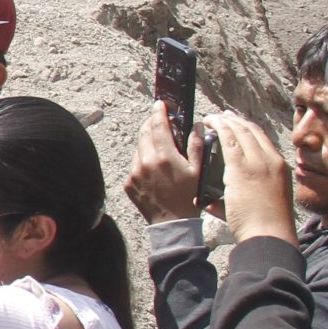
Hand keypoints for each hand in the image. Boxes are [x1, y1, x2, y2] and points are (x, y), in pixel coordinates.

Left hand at [125, 103, 204, 222]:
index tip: (160, 104)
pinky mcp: (128, 183)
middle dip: (151, 123)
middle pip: (145, 134)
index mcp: (164, 157)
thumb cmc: (189, 199)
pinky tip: (154, 166)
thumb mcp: (199, 171)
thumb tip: (196, 126)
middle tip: (159, 119)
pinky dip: (143, 160)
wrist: (172, 224)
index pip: (158, 126)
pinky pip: (134, 164)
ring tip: (160, 145)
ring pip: (139, 148)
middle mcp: (146, 162)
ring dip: (147, 142)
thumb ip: (196, 146)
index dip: (159, 112)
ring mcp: (134, 173)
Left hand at [207, 114, 297, 245]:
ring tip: (212, 117)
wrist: (268, 235)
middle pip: (252, 131)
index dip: (247, 128)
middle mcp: (272, 160)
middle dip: (236, 120)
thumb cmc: (263, 226)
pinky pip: (229, 141)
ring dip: (225, 121)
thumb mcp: (260, 202)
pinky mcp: (243, 168)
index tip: (235, 123)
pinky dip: (219, 128)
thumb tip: (208, 198)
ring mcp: (259, 163)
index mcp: (279, 167)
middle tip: (222, 115)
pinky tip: (209, 123)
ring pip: (241, 132)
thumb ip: (237, 196)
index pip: (262, 139)